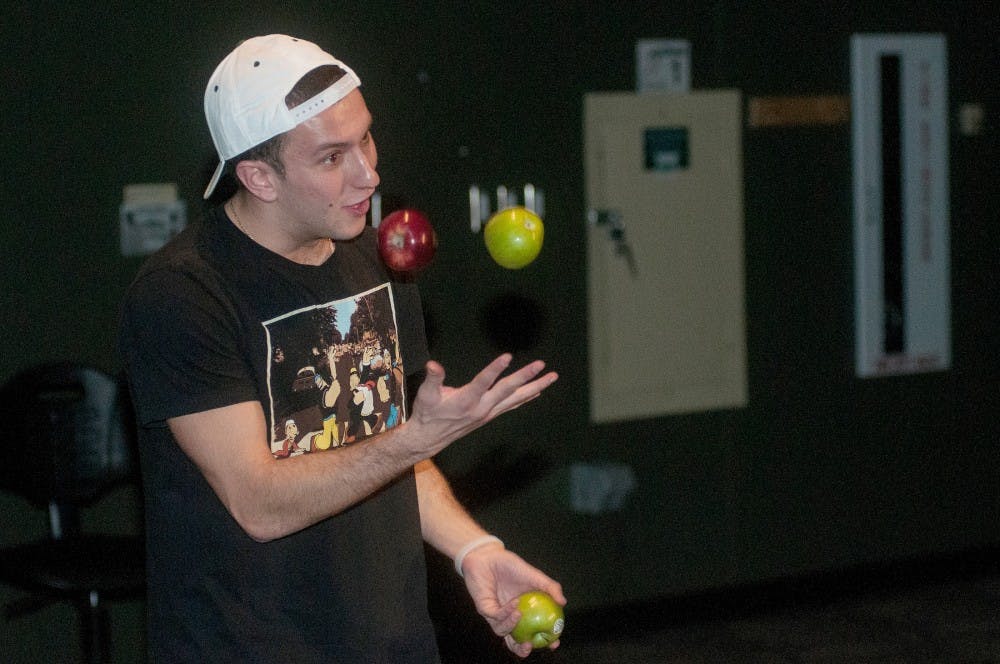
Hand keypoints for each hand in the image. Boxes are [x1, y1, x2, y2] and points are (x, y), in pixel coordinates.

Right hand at [405, 354, 556, 458]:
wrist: (429, 438)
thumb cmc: (426, 414)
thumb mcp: (424, 395)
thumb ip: (432, 379)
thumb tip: (433, 365)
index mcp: (465, 401)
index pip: (483, 382)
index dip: (495, 369)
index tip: (508, 356)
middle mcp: (481, 408)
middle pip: (507, 390)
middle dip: (525, 376)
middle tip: (541, 364)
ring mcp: (488, 413)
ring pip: (516, 398)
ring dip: (535, 387)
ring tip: (552, 377)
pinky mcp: (489, 415)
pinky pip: (512, 405)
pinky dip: (526, 397)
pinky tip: (538, 392)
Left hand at [461, 545, 565, 657]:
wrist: (489, 556)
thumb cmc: (511, 566)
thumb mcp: (535, 576)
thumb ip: (550, 587)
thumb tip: (563, 602)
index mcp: (523, 613)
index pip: (533, 634)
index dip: (544, 642)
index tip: (555, 643)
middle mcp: (508, 617)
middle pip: (515, 642)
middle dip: (521, 649)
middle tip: (530, 645)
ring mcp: (496, 615)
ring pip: (502, 631)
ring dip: (512, 625)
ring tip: (520, 614)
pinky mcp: (484, 609)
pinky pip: (495, 616)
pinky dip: (505, 612)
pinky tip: (514, 603)